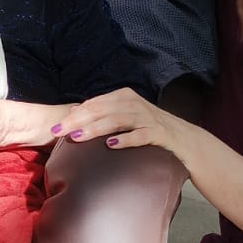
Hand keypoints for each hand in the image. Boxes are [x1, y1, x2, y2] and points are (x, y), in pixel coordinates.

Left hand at [50, 88, 181, 153]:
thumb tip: (76, 114)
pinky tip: (111, 145)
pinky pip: (141, 135)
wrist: (186, 140)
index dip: (74, 114)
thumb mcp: (126, 118)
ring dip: (96, 128)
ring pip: (117, 120)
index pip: (95, 104)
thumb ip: (104, 114)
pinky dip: (126, 139)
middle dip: (78, 120)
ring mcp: (148, 118)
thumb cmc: (151, 130)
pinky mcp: (160, 133)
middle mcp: (135, 104)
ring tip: (78, 137)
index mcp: (125, 97)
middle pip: (102, 110)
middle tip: (58, 131)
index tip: (56, 126)